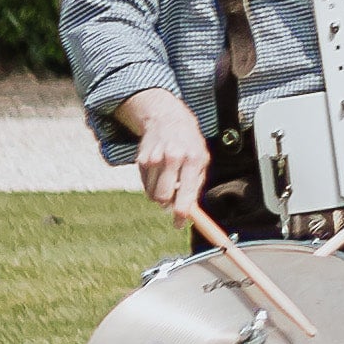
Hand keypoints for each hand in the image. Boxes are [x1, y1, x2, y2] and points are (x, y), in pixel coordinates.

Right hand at [125, 98, 213, 224]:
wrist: (168, 120)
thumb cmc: (189, 144)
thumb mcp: (202, 160)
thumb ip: (196, 185)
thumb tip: (189, 212)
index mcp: (192, 159)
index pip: (185, 194)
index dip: (181, 214)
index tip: (179, 224)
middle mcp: (173, 158)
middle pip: (164, 197)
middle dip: (168, 205)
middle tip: (173, 203)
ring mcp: (154, 158)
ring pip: (153, 194)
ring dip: (160, 195)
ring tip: (169, 182)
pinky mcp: (141, 160)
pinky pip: (145, 186)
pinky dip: (152, 186)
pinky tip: (160, 173)